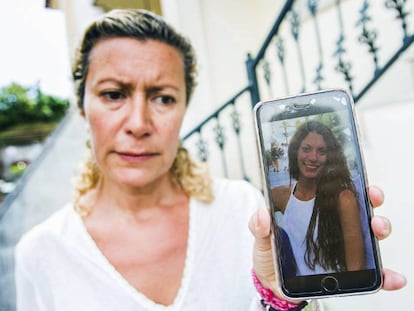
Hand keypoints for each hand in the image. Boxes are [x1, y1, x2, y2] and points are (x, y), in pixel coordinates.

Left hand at [249, 185, 405, 299]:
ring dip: (380, 228)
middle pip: (358, 210)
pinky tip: (391, 277)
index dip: (349, 185)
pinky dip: (384, 275)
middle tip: (372, 199)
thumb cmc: (271, 254)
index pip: (335, 195)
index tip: (357, 180)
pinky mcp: (347, 272)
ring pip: (369, 235)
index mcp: (314, 214)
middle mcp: (333, 228)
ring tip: (378, 229)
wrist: (273, 283)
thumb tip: (263, 214)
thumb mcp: (261, 237)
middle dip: (370, 200)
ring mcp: (342, 249)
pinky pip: (371, 274)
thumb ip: (258, 225)